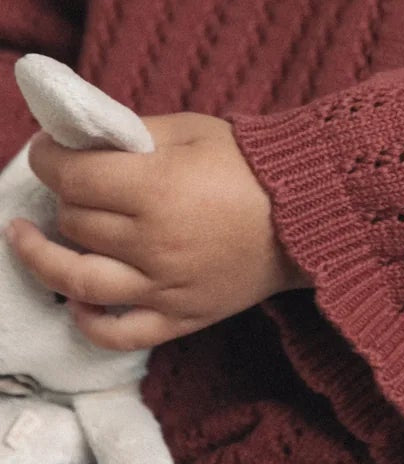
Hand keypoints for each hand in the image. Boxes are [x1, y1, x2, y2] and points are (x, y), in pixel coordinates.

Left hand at [5, 113, 309, 350]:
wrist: (315, 208)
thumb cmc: (256, 162)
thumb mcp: (195, 129)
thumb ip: (134, 133)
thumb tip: (82, 139)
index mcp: (158, 188)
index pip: (72, 177)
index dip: (49, 158)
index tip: (49, 150)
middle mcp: (155, 242)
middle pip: (75, 222)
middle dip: (64, 196)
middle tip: (73, 181)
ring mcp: (166, 286)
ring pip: (76, 280)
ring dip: (42, 258)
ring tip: (25, 239)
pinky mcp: (182, 317)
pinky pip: (118, 334)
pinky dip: (87, 321)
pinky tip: (76, 298)